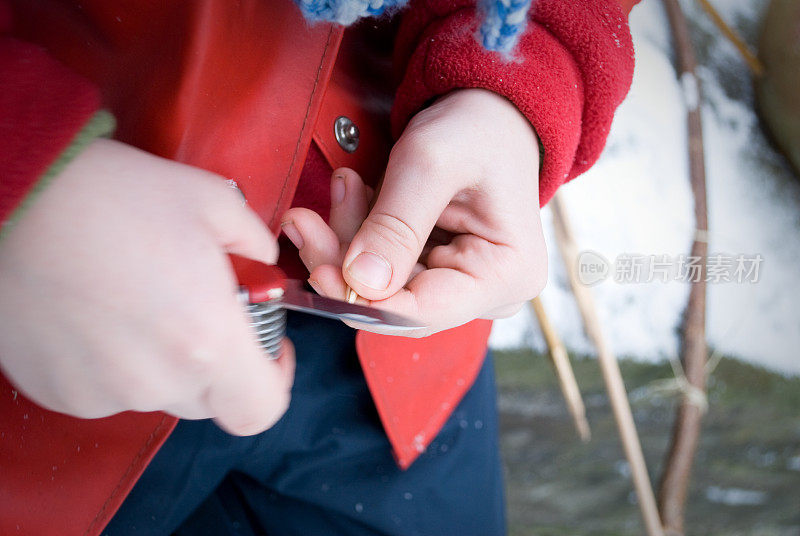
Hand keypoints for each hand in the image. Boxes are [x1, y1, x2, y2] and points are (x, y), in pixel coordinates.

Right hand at [0, 139, 293, 434]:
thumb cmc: (115, 193)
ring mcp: (99, 394)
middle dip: (217, 361)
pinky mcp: (55, 391)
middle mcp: (155, 382)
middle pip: (209, 400)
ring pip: (155, 393)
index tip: (267, 347)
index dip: (274, 382)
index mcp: (207, 342)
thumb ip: (256, 243)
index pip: (260, 410)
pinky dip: (113, 363)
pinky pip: (105, 390)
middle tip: (199, 308)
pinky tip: (96, 313)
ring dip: (161, 360)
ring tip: (136, 300)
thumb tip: (262, 262)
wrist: (13, 196)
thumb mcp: (213, 200)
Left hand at [281, 88, 546, 335]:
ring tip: (339, 187)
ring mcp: (464, 285)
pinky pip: (385, 270)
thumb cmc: (476, 128)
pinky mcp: (440, 271)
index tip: (320, 270)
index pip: (425, 312)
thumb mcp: (431, 163)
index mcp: (506, 275)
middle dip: (345, 264)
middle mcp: (490, 292)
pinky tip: (350, 196)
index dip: (365, 300)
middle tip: (305, 220)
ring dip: (346, 242)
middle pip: (397, 304)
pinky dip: (359, 236)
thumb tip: (360, 284)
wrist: (492, 112)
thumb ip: (396, 225)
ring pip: (383, 288)